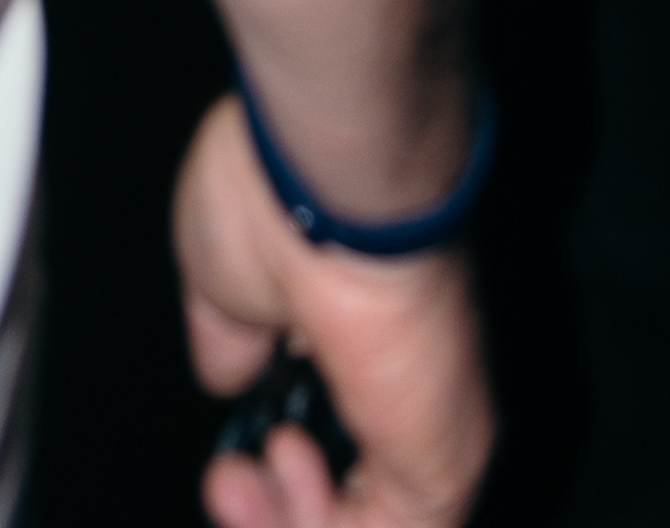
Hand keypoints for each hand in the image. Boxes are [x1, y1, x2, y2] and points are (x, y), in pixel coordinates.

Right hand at [176, 99, 491, 527]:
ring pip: (378, 523)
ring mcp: (434, 425)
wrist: (327, 176)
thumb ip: (232, 342)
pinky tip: (280, 480)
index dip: (280, 477)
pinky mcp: (444, 459)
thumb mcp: (224, 281)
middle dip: (280, 510)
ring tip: (243, 481)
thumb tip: (231, 374)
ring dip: (294, 523)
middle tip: (230, 481)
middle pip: (358, 499)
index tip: (231, 463)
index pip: (337, 445)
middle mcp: (409, 387)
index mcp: (367, 338)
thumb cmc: (275, 198)